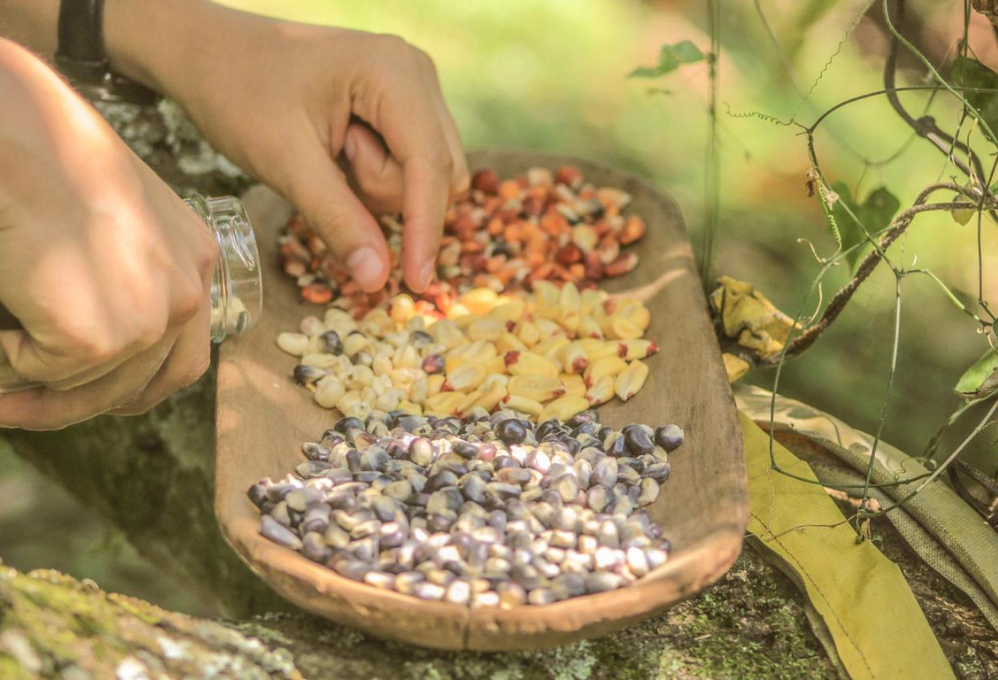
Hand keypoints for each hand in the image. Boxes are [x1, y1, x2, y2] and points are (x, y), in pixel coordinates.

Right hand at [0, 39, 217, 428]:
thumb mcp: (107, 219)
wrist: (16, 133)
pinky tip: (0, 323)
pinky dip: (8, 359)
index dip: (134, 386)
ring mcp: (151, 317)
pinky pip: (41, 369)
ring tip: (0, 377)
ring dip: (35, 388)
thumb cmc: (48, 155)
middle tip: (21, 407)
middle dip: (77, 403)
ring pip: (87, 386)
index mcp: (194, 260)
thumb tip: (88, 346)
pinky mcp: (100, 336)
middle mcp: (188, 290)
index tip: (85, 394)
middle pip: (143, 383)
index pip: (181, 356)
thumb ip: (116, 275)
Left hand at [105, 0, 468, 294]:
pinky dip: (379, 179)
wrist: (210, 53)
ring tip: (329, 153)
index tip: (417, 284)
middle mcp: (416, 73)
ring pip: (428, 175)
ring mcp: (415, 87)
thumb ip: (337, 219)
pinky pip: (414, 167)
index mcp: (393, 72)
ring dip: (377, 188)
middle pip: (435, 173)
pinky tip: (341, 157)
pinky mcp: (405, 105)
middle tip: (326, 160)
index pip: (430, 165)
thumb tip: (378, 279)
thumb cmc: (238, 93)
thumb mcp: (284, 162)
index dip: (426, 228)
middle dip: (380, 191)